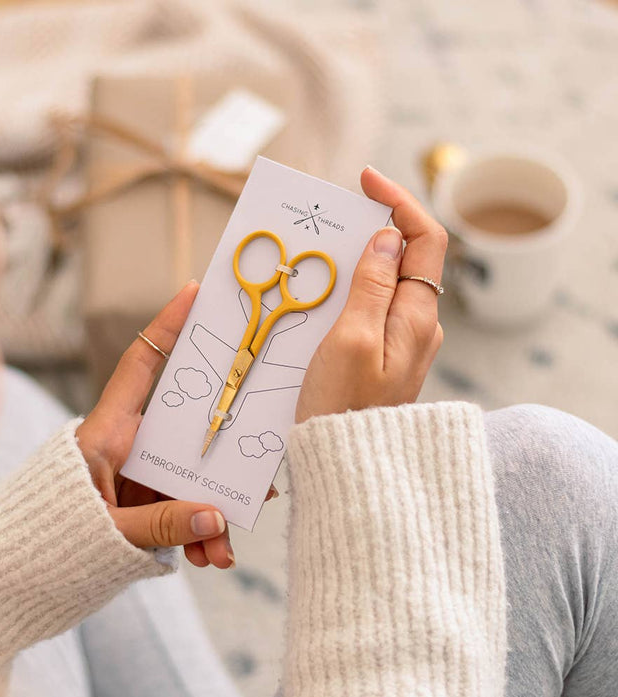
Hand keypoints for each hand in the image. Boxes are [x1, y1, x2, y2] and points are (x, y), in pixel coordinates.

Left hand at [77, 282, 266, 569]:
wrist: (22, 574)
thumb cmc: (49, 535)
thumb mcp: (107, 529)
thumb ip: (162, 524)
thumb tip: (218, 518)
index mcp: (108, 430)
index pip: (141, 364)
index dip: (166, 325)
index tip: (194, 292)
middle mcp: (129, 443)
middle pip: (188, 432)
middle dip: (222, 462)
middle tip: (259, 479)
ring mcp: (139, 473)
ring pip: (191, 478)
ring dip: (212, 516)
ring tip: (223, 554)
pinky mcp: (144, 501)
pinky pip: (183, 509)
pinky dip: (198, 535)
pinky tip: (208, 560)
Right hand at [295, 167, 446, 422]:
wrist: (347, 468)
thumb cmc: (342, 407)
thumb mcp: (350, 338)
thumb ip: (372, 284)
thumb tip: (388, 236)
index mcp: (417, 317)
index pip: (424, 239)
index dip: (399, 201)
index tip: (365, 180)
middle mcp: (418, 327)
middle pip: (406, 258)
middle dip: (373, 228)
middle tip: (332, 219)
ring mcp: (402, 344)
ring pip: (386, 284)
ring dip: (357, 262)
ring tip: (320, 257)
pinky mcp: (384, 359)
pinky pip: (373, 310)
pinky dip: (352, 291)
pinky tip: (323, 296)